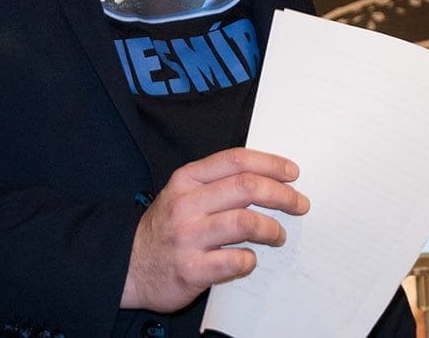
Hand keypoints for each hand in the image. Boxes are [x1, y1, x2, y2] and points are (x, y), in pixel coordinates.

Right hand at [121, 147, 309, 311]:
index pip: (235, 160)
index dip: (270, 163)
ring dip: (271, 228)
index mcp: (186, 179)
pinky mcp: (190, 269)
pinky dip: (249, 259)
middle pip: (246, 187)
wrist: (129, 265)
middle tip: (299, 203)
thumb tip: (268, 178)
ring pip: (244, 222)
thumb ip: (217, 183)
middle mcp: (186, 204)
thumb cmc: (166, 227)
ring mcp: (187, 237)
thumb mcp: (183, 193)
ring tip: (279, 235)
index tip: (292, 172)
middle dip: (281, 194)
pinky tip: (250, 259)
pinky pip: (234, 260)